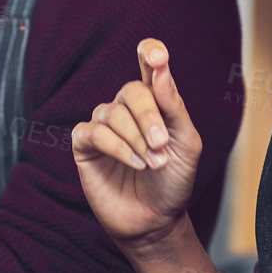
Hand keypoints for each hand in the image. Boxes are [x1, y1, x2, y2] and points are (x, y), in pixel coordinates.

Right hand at [72, 39, 203, 251]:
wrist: (156, 220)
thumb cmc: (174, 181)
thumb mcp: (186, 143)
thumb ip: (173, 106)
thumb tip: (160, 70)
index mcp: (155, 100)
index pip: (148, 63)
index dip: (150, 53)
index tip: (157, 56)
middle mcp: (127, 108)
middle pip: (131, 90)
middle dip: (149, 117)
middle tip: (161, 146)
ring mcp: (104, 125)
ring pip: (112, 112)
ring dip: (136, 139)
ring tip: (152, 164)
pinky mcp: (84, 146)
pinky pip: (94, 132)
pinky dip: (117, 147)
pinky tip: (135, 164)